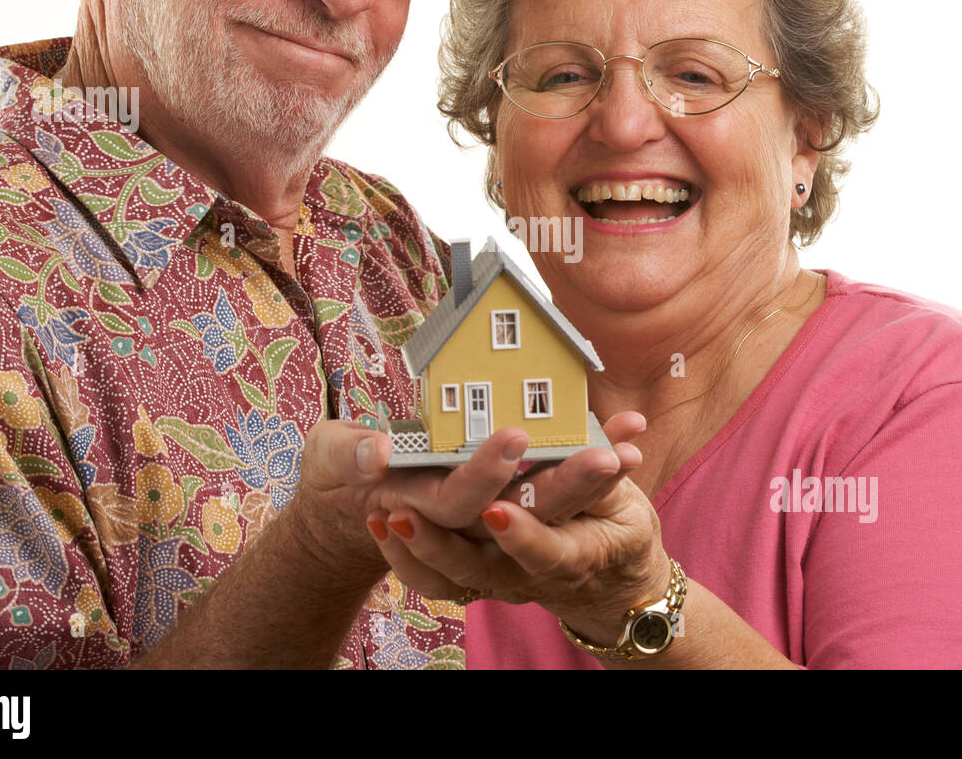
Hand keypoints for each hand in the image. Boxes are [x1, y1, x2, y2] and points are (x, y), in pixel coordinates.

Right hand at [294, 415, 644, 574]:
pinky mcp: (514, 511)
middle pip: (524, 513)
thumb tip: (376, 455)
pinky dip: (598, 471)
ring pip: (552, 510)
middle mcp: (462, 527)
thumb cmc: (338, 469)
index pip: (461, 502)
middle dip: (567, 483)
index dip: (487, 473)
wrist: (351, 499)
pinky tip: (631, 434)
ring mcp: (490, 526)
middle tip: (608, 453)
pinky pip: (563, 498)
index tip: (518, 437)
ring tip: (632, 445)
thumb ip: (350, 455)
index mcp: (420, 511)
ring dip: (593, 480)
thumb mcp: (329, 456)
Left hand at [366, 412, 666, 644]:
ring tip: (386, 515)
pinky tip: (380, 524)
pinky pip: (435, 583)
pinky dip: (405, 560)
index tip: (496, 511)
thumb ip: (616, 460)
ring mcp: (499, 582)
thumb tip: (631, 426)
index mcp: (575, 555)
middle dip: (439, 542)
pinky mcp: (477, 582)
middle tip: (404, 512)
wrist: (609, 589)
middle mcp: (530, 576)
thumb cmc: (619, 531)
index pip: (547, 551)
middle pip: (478, 568)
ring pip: (449, 578)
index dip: (522, 535)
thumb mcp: (625, 500)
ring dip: (416, 547)